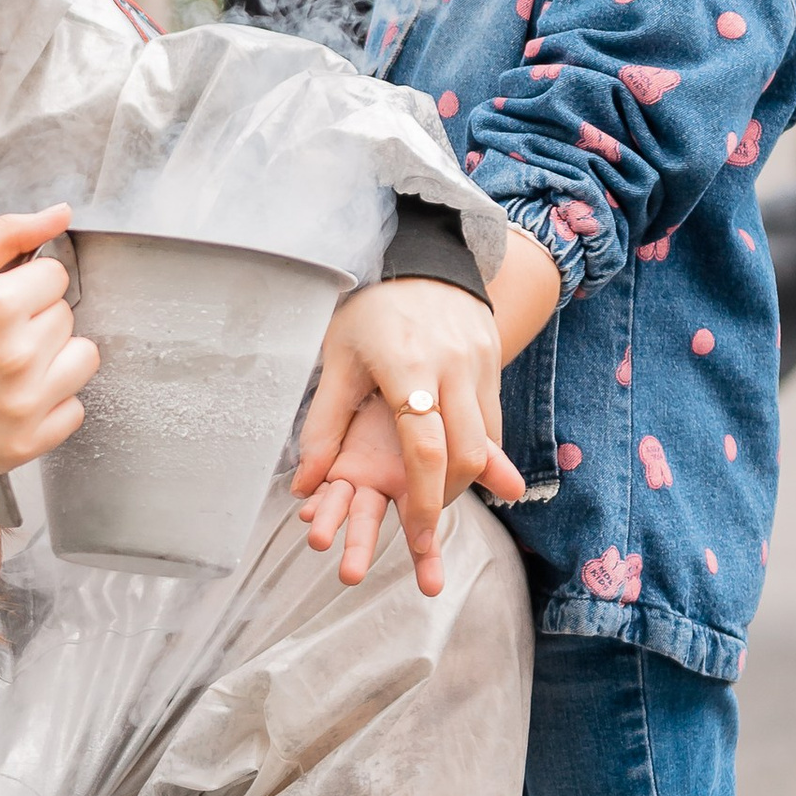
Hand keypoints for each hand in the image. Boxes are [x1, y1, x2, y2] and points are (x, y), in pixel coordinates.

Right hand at [0, 208, 96, 480]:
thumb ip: (5, 235)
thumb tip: (61, 213)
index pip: (55, 275)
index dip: (24, 283)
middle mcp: (16, 357)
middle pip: (67, 316)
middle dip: (35, 318)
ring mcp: (24, 405)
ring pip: (82, 359)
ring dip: (54, 357)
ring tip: (9, 364)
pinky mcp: (27, 443)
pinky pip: (74, 410)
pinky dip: (51, 402)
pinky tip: (12, 397)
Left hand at [292, 282, 523, 597]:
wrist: (424, 259)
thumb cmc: (370, 310)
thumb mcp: (337, 360)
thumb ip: (322, 425)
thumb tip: (302, 485)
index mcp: (408, 366)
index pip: (425, 444)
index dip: (422, 496)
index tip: (417, 536)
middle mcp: (451, 367)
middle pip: (464, 451)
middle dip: (447, 499)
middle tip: (425, 536)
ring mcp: (479, 363)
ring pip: (485, 441)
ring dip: (464, 481)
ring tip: (434, 503)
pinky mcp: (494, 364)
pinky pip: (491, 422)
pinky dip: (477, 453)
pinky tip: (453, 468)